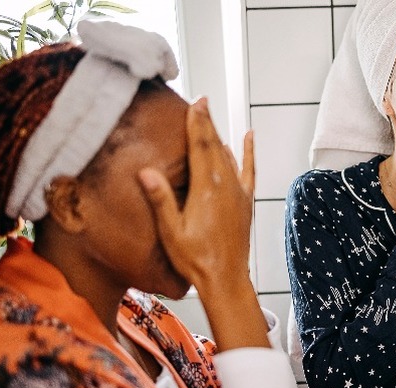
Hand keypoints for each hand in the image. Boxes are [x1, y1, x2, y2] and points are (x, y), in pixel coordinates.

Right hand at [138, 98, 267, 349]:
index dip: (197, 123)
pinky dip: (248, 151)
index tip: (195, 102)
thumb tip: (146, 172)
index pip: (201, 147)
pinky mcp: (245, 201)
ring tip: (210, 118)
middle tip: (201, 100)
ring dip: (219, 135)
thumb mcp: (171, 232)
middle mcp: (226, 186)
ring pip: (229, 155)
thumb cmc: (195, 259)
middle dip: (207, 122)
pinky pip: (248, 169)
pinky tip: (249, 136)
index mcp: (207, 189)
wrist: (225, 278)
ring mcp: (238, 193)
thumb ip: (161, 200)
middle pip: (215, 145)